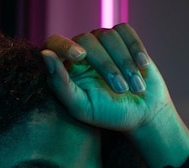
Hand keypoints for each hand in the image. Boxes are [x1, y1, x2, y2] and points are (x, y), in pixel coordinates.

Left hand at [42, 24, 188, 167]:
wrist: (141, 114)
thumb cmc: (108, 114)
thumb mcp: (81, 107)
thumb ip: (60, 85)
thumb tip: (46, 54)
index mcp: (67, 65)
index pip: (55, 43)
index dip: (65, 45)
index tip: (80, 57)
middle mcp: (83, 49)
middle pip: (87, 41)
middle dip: (107, 66)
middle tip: (121, 89)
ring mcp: (103, 42)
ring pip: (109, 36)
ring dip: (125, 62)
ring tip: (136, 87)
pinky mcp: (123, 38)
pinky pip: (125, 31)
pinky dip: (136, 47)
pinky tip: (143, 65)